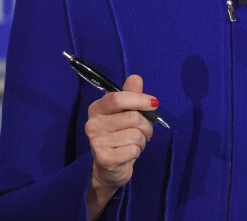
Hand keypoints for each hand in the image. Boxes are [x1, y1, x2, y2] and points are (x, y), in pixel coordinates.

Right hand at [85, 75, 157, 192]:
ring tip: (133, 143)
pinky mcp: (104, 158)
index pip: (117, 98)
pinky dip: (137, 152)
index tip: (154, 104)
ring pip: (135, 135)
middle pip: (132, 117)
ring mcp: (96, 142)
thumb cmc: (120, 136)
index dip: (139, 99)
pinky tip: (128, 154)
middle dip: (146, 125)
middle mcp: (93, 124)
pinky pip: (133, 149)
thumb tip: (135, 78)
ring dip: (142, 140)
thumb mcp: (125, 113)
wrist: (109, 168)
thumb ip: (131, 95)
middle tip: (144, 131)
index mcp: (97, 109)